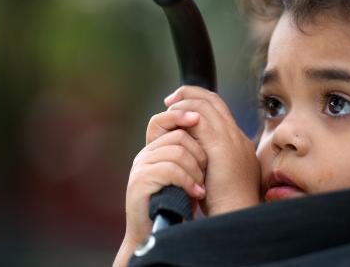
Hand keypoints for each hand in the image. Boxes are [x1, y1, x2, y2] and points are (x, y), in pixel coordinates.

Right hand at [116, 109, 206, 266]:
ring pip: (177, 152)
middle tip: (206, 174)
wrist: (160, 234)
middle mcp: (146, 154)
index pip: (163, 119)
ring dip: (196, 170)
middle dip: (199, 154)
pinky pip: (170, 169)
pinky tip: (196, 193)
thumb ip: (192, 152)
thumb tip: (209, 128)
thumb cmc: (179, 203)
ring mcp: (141, 167)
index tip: (199, 119)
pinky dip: (188, 181)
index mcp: (155, 148)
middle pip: (178, 136)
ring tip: (201, 186)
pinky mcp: (139, 181)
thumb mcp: (188, 172)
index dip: (180, 115)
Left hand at [164, 86, 260, 214]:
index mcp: (239, 144)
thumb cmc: (227, 205)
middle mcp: (237, 137)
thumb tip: (199, 157)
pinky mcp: (220, 146)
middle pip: (215, 101)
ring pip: (207, 105)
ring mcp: (231, 139)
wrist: (236, 216)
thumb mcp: (223, 179)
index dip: (200, 104)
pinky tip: (172, 119)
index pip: (220, 112)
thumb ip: (215, 164)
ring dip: (185, 102)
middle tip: (171, 100)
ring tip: (169, 107)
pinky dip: (184, 114)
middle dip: (191, 94)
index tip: (182, 108)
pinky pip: (199, 118)